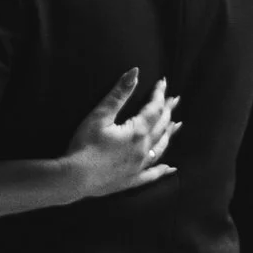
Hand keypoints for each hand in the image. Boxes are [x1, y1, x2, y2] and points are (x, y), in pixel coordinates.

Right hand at [60, 69, 177, 202]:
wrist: (75, 178)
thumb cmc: (85, 145)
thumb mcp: (100, 115)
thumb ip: (119, 94)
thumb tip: (135, 73)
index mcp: (137, 132)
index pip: (154, 109)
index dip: (159, 94)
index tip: (163, 82)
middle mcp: (143, 149)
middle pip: (161, 126)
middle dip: (167, 110)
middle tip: (174, 99)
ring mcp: (139, 166)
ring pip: (160, 148)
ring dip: (169, 134)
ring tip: (177, 124)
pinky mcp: (131, 179)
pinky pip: (151, 174)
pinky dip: (162, 170)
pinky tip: (170, 168)